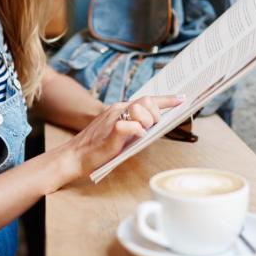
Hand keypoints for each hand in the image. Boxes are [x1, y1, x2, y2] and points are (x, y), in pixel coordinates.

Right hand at [59, 95, 183, 180]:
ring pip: (140, 108)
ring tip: (142, 132)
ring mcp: (113, 118)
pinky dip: (137, 131)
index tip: (182, 99)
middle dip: (157, 114)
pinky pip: (130, 126)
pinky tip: (137, 137)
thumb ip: (133, 126)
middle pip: (147, 101)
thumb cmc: (97, 148)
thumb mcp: (119, 133)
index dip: (167, 99)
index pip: (147, 99)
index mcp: (120, 109)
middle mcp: (117, 109)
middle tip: (152, 127)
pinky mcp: (111, 131)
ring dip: (147, 121)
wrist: (74, 156)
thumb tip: (153, 128)